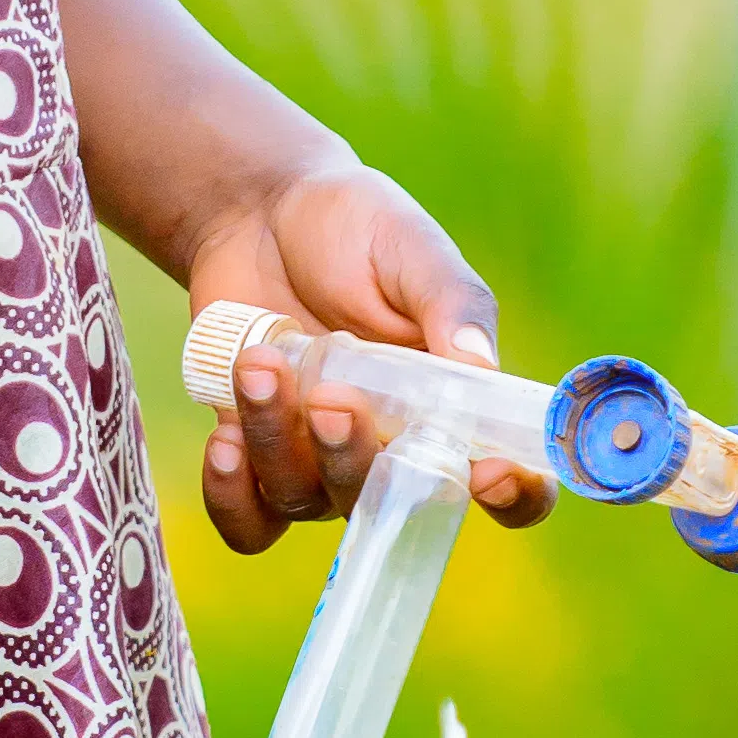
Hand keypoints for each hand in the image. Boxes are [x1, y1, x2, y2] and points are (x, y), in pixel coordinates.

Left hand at [183, 157, 554, 559]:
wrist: (257, 215)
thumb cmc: (352, 228)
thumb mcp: (410, 249)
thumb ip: (450, 302)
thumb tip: (480, 362)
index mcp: (455, 405)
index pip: (513, 482)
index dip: (515, 496)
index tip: (487, 473)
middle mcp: (393, 448)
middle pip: (391, 502)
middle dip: (355, 457)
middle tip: (331, 396)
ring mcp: (320, 461)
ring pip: (307, 502)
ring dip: (278, 443)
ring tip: (257, 365)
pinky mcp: (256, 459)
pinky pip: (249, 522)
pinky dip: (232, 497)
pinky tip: (222, 441)